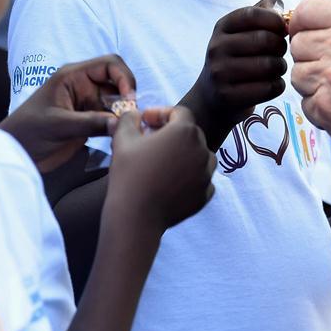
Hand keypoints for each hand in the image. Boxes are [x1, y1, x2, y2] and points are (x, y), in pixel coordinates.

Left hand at [0, 55, 135, 172]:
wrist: (16, 153)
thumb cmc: (29, 132)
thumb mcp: (58, 126)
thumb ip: (89, 123)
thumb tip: (119, 122)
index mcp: (73, 76)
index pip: (109, 64)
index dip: (123, 77)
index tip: (129, 98)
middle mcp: (84, 85)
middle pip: (117, 80)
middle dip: (127, 94)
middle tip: (130, 114)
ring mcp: (88, 102)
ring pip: (117, 99)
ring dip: (125, 110)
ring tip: (127, 127)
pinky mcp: (90, 119)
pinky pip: (112, 116)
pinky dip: (119, 123)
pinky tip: (120, 134)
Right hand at [105, 106, 215, 232]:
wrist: (135, 217)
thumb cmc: (129, 175)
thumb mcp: (123, 139)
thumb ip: (130, 119)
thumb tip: (134, 114)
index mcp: (186, 131)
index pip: (179, 113)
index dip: (161, 113)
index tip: (145, 122)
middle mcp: (202, 149)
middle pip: (190, 133)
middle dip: (171, 133)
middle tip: (150, 141)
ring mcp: (206, 173)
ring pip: (199, 155)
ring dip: (184, 154)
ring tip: (163, 162)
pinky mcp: (205, 194)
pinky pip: (201, 178)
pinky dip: (189, 177)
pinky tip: (171, 181)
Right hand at [183, 0, 287, 149]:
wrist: (211, 98)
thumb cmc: (236, 58)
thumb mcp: (241, 31)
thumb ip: (262, 11)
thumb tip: (281, 5)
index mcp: (222, 26)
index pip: (253, 14)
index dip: (275, 20)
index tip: (283, 29)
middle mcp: (217, 47)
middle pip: (265, 40)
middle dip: (281, 46)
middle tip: (279, 52)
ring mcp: (220, 73)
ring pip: (270, 65)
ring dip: (281, 67)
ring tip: (276, 68)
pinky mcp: (228, 97)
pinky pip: (269, 88)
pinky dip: (277, 86)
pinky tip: (270, 84)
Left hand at [289, 0, 330, 156]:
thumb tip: (301, 21)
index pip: (305, 10)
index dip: (302, 24)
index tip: (307, 33)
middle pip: (298, 43)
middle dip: (312, 56)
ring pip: (298, 74)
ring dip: (315, 84)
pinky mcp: (327, 107)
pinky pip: (305, 103)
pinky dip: (321, 109)